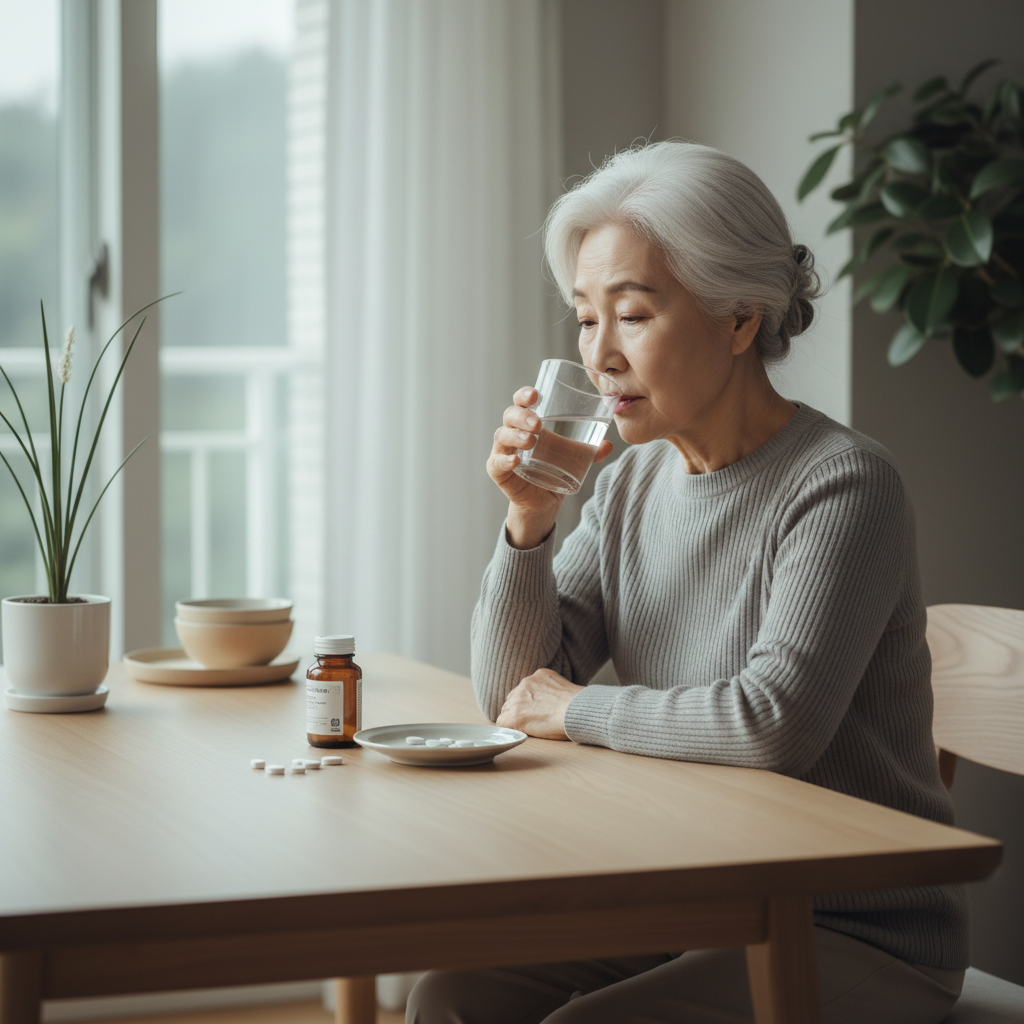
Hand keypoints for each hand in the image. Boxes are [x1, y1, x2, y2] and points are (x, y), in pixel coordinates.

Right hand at [486, 386, 612, 549]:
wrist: (544, 501)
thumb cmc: (554, 470)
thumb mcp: (574, 458)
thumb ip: (591, 451)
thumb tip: (609, 445)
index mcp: (528, 423)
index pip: (521, 402)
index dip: (524, 395)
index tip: (535, 394)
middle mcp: (512, 433)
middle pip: (510, 416)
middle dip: (522, 416)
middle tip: (538, 424)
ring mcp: (503, 451)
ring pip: (502, 436)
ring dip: (516, 436)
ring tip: (531, 441)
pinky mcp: (499, 472)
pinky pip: (496, 463)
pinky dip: (505, 460)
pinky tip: (516, 460)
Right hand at [495, 668, 583, 739]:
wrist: (580, 711)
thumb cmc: (561, 727)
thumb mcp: (534, 734)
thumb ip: (519, 724)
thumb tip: (514, 720)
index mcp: (513, 716)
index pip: (501, 720)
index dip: (511, 723)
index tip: (519, 725)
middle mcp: (516, 697)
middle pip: (508, 704)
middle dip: (517, 709)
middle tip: (533, 715)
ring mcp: (528, 682)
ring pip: (519, 691)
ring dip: (526, 696)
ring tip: (543, 704)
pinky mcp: (539, 673)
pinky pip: (533, 680)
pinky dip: (539, 686)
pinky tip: (550, 694)